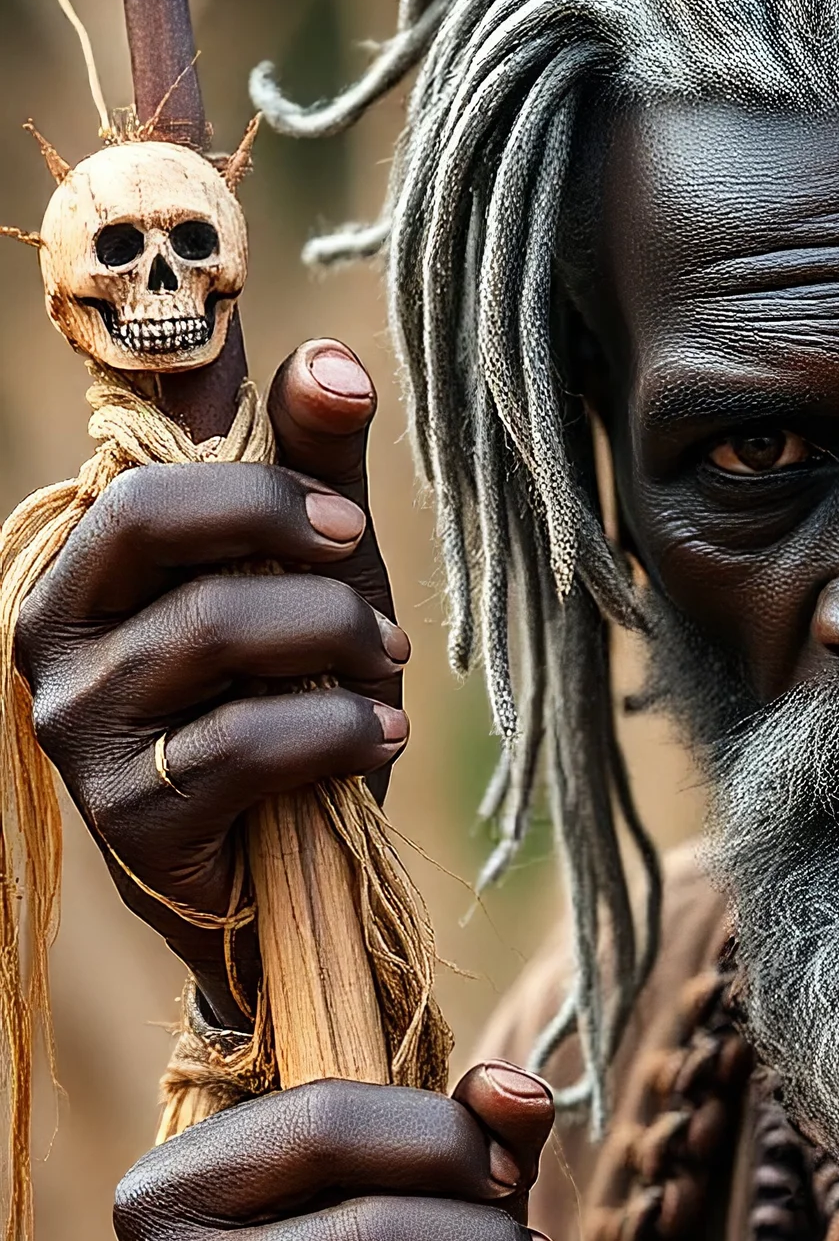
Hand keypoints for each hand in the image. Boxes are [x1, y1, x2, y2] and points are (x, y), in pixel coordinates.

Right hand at [15, 338, 407, 1011]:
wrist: (291, 882)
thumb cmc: (292, 699)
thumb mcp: (318, 576)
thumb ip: (316, 470)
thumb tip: (332, 359)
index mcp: (87, 557)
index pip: (135, 449)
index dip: (218, 414)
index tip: (334, 481)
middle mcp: (52, 632)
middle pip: (149, 513)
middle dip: (278, 517)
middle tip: (361, 552)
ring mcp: (76, 725)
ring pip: (212, 627)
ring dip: (332, 636)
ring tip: (385, 666)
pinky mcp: (124, 816)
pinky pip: (244, 741)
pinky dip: (335, 731)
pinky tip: (376, 737)